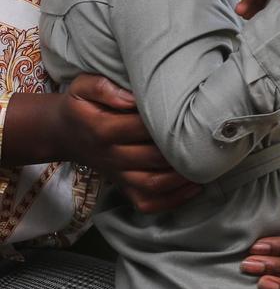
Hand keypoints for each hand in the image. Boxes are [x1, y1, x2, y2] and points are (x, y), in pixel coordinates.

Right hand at [60, 74, 199, 212]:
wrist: (64, 133)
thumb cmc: (82, 105)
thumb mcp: (83, 87)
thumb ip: (103, 88)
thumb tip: (131, 98)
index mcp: (102, 129)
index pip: (138, 127)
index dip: (164, 120)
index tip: (188, 110)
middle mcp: (111, 155)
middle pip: (151, 157)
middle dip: (180, 148)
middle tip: (206, 135)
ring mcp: (118, 175)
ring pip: (152, 184)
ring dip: (181, 177)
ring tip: (206, 162)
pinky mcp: (123, 186)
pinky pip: (146, 202)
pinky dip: (172, 200)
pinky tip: (195, 187)